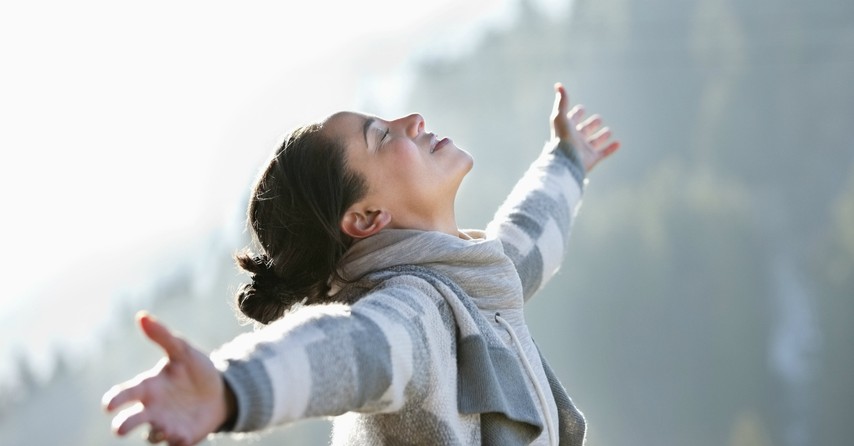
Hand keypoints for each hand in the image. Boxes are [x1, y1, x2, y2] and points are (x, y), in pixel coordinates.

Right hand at [102, 312, 227, 444]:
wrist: (221, 392)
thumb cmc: (195, 371)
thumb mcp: (183, 351)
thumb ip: (163, 336)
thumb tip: (141, 316)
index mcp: (149, 387)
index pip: (126, 394)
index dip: (115, 399)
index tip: (108, 405)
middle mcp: (152, 409)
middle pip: (131, 420)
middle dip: (124, 425)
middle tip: (119, 429)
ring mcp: (165, 425)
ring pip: (151, 435)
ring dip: (155, 433)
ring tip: (165, 429)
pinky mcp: (181, 437)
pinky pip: (173, 443)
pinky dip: (175, 441)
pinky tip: (182, 436)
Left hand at [550, 82, 620, 172]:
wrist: (566, 160)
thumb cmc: (562, 138)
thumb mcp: (561, 116)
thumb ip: (562, 101)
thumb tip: (558, 85)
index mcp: (567, 129)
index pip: (573, 118)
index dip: (577, 114)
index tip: (581, 109)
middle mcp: (576, 139)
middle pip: (585, 130)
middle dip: (591, 124)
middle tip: (598, 119)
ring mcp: (584, 149)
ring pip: (594, 142)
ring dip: (602, 136)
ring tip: (608, 131)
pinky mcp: (592, 159)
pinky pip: (603, 153)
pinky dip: (611, 148)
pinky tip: (618, 143)